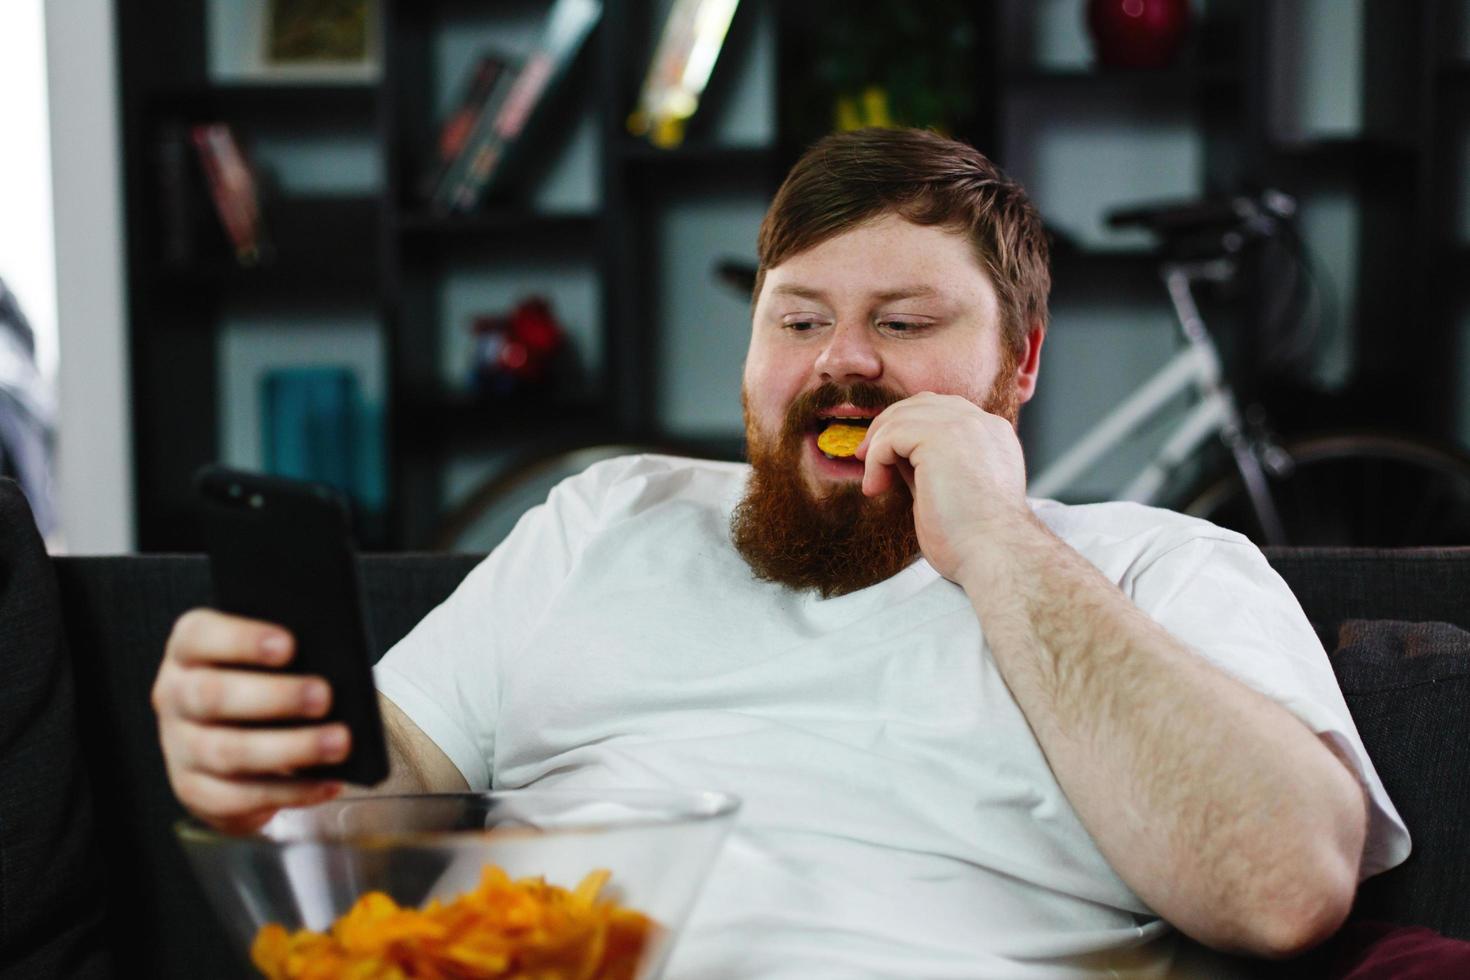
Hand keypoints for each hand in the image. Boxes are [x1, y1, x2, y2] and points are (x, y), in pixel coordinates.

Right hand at [151, 609, 348, 834]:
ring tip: (340, 743)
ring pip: (226, 752)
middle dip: (274, 697)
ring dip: (289, 749)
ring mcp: (178, 746)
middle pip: (212, 695)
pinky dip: (289, 792)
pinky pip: (238, 798)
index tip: (289, 645)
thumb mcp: (273, 660)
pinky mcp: (193, 789)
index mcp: (189, 650)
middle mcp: (174, 695)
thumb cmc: (268, 680)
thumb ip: (293, 655)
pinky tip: (329, 782)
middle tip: (325, 697)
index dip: (242, 640)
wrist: (243, 739)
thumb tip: (336, 664)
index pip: (198, 636)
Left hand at [856, 392, 1031, 580]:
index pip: (943, 411)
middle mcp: (983, 423)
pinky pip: (892, 435)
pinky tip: (876, 487)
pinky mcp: (943, 437)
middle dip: (888, 427)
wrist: (995, 556)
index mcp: (992, 435)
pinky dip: (876, 459)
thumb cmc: (974, 540)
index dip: (908, 428)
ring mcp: (965, 426)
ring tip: (875, 481)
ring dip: (878, 446)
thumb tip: (895, 456)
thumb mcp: (950, 491)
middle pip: (921, 404)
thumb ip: (929, 466)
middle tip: (866, 458)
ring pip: (903, 416)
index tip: (886, 458)